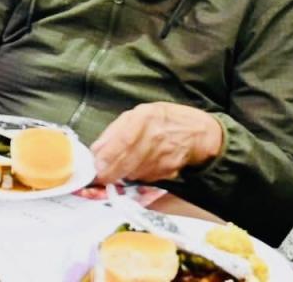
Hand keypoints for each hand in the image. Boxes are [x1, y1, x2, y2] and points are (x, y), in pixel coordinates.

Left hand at [90, 102, 224, 183]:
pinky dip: (138, 176)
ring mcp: (164, 154)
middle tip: (101, 177)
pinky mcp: (169, 169)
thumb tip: (95, 151)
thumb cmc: (161, 120)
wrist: (196, 132)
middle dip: (111, 173)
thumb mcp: (136, 115)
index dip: (109, 156)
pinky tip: (139, 167)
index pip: (124, 140)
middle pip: (128, 161)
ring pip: (135, 172)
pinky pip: (146, 178)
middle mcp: (155, 136)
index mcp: (144, 117)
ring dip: (123, 174)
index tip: (97, 167)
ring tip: (121, 167)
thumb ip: (114, 132)